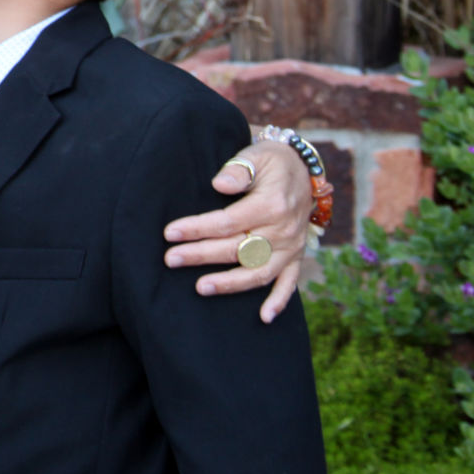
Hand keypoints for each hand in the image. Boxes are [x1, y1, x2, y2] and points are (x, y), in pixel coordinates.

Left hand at [162, 139, 310, 322]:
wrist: (304, 170)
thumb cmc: (272, 161)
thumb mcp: (257, 155)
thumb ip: (238, 169)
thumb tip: (219, 184)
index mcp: (271, 204)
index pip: (227, 222)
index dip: (197, 228)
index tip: (170, 233)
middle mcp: (283, 230)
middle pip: (236, 249)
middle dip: (200, 255)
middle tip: (170, 259)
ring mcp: (291, 247)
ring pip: (258, 272)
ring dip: (229, 283)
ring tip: (200, 287)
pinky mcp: (296, 257)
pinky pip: (290, 283)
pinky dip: (279, 301)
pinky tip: (264, 318)